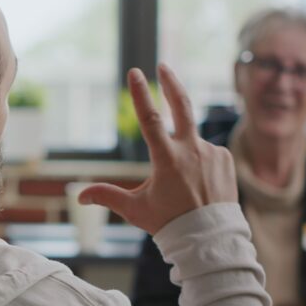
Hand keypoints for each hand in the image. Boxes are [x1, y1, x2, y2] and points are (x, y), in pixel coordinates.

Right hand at [77, 64, 237, 233]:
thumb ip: (107, 197)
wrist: (211, 239)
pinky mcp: (225, 159)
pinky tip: (199, 184)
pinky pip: (208, 153)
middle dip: (171, 82)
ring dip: (183, 155)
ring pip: (191, 143)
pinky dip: (199, 163)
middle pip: (182, 106)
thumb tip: (80, 196)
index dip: (141, 94)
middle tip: (163, 66)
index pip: (151, 119)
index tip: (136, 72)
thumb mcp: (135, 210)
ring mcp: (212, 153)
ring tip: (184, 184)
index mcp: (167, 159)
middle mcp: (191, 150)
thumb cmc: (170, 223)